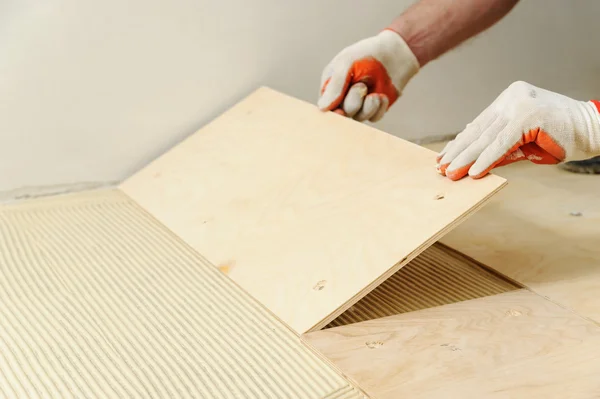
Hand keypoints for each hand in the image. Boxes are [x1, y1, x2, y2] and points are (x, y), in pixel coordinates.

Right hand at [318, 30, 418, 121]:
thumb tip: (323, 108)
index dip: (333, 112)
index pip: (326, 106)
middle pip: (343, 114)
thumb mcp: (346, 63)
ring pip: (359, 118)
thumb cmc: (368, 53)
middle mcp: (343, 97)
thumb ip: (335, 85)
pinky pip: (374, 118)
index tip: (341, 111)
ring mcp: (359, 104)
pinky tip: (383, 95)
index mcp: (331, 86)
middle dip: (353, 102)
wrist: (396, 52)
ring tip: (376, 93)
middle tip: (362, 86)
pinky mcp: (374, 108)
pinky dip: (380, 108)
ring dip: (369, 107)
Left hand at [437, 81, 599, 179]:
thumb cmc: (558, 136)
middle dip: (458, 152)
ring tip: (451, 173)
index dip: (460, 143)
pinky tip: (474, 171)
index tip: (445, 156)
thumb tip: (471, 156)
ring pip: (485, 137)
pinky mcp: (528, 116)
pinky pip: (501, 143)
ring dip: (466, 158)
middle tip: (441, 168)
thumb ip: (498, 145)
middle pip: (478, 130)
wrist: (595, 129)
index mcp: (509, 98)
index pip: (479, 124)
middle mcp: (511, 97)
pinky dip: (486, 159)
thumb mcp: (522, 141)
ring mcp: (519, 104)